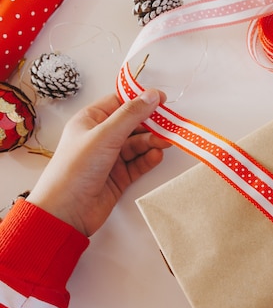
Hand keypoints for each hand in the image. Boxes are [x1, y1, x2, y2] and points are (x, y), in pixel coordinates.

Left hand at [27, 89, 170, 236]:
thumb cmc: (75, 169)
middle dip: (152, 125)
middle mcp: (101, 137)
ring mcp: (111, 157)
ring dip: (153, 142)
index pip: (119, 103)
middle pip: (133, 124)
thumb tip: (152, 95)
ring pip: (139, 144)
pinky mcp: (120, 176)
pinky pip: (140, 162)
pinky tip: (156, 156)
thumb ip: (131, 115)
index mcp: (90, 121)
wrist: (67, 212)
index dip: (140, 100)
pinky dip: (149, 159)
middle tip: (170, 126)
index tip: (162, 100)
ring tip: (165, 143)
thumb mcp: (105, 135)